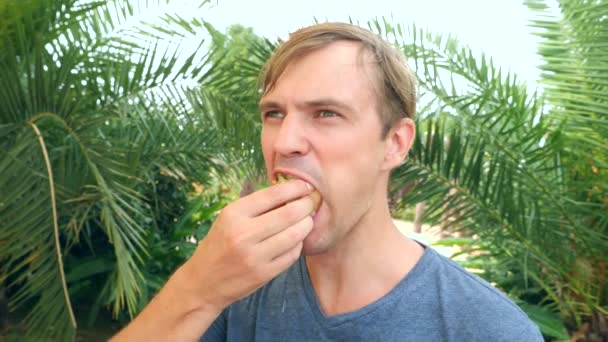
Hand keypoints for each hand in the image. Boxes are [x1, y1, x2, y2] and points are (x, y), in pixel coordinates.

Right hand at [181, 179, 314, 310]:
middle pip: (289, 214)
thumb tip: (290, 191)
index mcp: (233, 214)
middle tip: (311, 203)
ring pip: (295, 235)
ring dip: (306, 225)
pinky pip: (292, 255)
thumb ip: (256, 206)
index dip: (295, 188)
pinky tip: (295, 240)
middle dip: (306, 205)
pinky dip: (298, 245)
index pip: (273, 194)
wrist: (204, 282)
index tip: (305, 186)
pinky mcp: (264, 274)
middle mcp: (243, 233)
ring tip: (306, 221)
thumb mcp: (228, 218)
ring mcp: (254, 256)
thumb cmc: (219, 245)